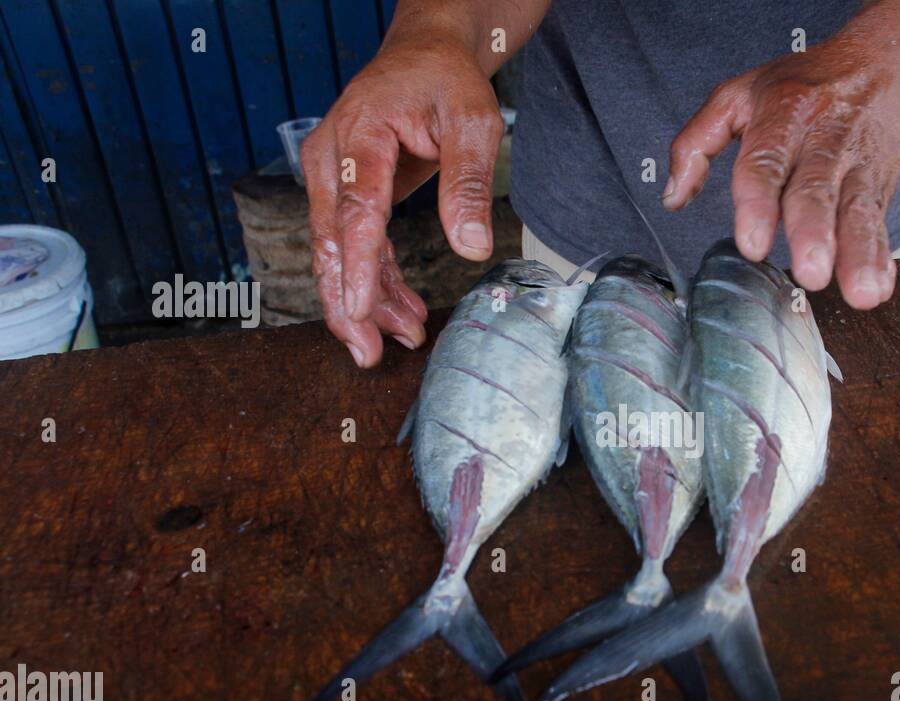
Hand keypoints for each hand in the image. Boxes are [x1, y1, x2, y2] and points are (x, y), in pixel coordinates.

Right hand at [301, 41, 504, 366]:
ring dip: (367, 300)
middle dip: (347, 303)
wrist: (426, 54)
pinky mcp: (346, 191)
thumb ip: (467, 182)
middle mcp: (332, 158)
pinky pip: (356, 246)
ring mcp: (333, 176)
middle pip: (331, 242)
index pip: (355, 210)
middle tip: (368, 353)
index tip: (358, 309)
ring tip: (405, 337)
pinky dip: (377, 281)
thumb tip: (471, 247)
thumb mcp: (473, 120)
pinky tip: (403, 313)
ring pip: (339, 252)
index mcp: (359, 134)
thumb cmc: (446, 79)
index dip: (356, 265)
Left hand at [663, 34, 899, 310]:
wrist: (877, 64)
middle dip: (814, 234)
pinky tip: (879, 285)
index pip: (766, 162)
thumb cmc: (800, 87)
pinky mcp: (879, 186)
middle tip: (811, 273)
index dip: (758, 203)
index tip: (753, 245)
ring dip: (859, 253)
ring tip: (860, 291)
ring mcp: (856, 165)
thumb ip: (696, 142)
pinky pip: (880, 222)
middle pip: (816, 191)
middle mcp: (824, 140)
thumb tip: (673, 197)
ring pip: (858, 210)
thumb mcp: (738, 95)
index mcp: (783, 116)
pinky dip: (881, 257)